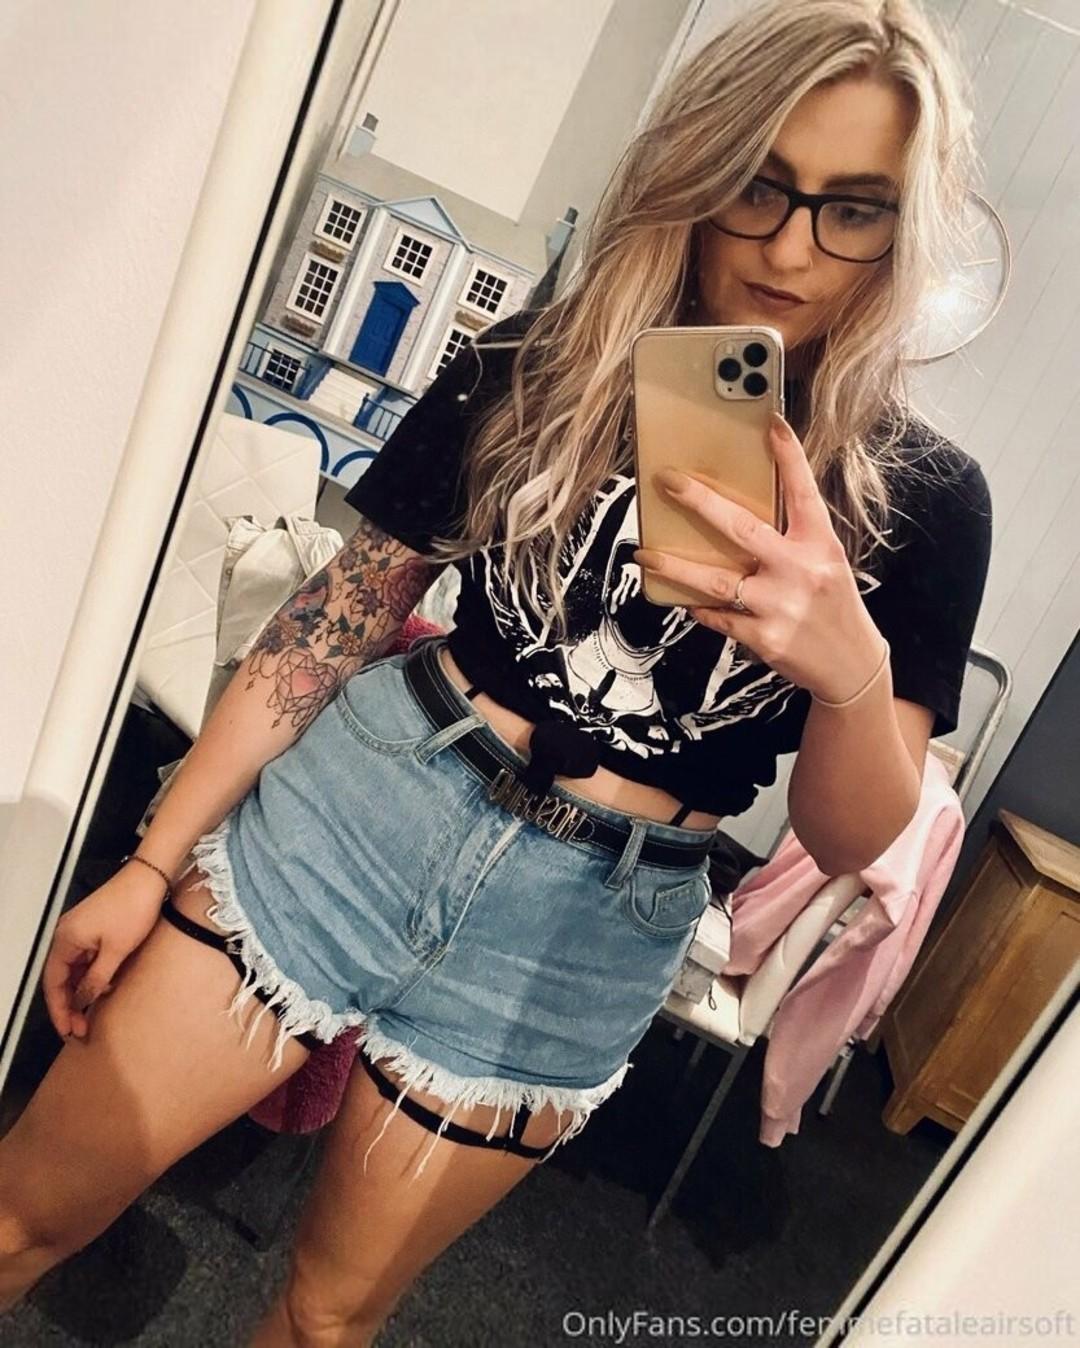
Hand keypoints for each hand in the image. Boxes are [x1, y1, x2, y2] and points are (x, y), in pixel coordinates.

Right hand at [42, 865, 166, 1040]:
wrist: (149, 877)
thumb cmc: (133, 907)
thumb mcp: (116, 951)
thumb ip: (97, 979)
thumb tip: (82, 1001)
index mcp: (65, 939)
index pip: (53, 983)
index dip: (59, 1010)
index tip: (68, 1030)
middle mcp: (66, 935)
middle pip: (61, 978)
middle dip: (69, 1005)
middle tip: (80, 1028)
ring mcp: (79, 930)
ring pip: (74, 969)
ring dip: (81, 991)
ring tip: (91, 1014)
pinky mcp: (94, 927)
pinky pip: (86, 958)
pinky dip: (91, 975)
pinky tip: (104, 987)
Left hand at [633, 413, 886, 701]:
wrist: (852, 666)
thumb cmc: (833, 606)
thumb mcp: (826, 563)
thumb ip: (793, 537)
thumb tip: (739, 511)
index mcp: (820, 545)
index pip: (804, 493)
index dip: (789, 457)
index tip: (770, 423)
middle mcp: (801, 570)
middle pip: (742, 528)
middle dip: (700, 502)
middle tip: (667, 482)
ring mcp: (781, 606)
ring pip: (715, 580)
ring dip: (674, 566)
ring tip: (643, 552)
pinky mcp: (765, 638)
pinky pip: (718, 616)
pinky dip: (698, 606)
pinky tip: (684, 599)